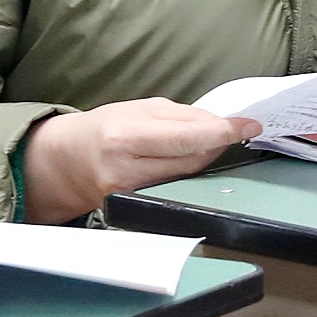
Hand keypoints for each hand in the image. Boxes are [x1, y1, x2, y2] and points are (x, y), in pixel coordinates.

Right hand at [22, 99, 259, 222]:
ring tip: (198, 141)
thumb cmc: (104, 128)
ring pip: (187, 176)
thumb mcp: (141, 109)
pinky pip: (174, 188)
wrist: (68, 162)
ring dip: (202, 157)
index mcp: (124, 137)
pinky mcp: (134, 208)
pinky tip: (183, 161)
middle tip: (228, 128)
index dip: (223, 132)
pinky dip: (186, 173)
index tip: (249, 125)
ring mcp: (129, 194)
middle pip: (192, 161)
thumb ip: (183, 117)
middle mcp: (125, 170)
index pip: (187, 138)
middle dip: (216, 142)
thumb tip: (220, 125)